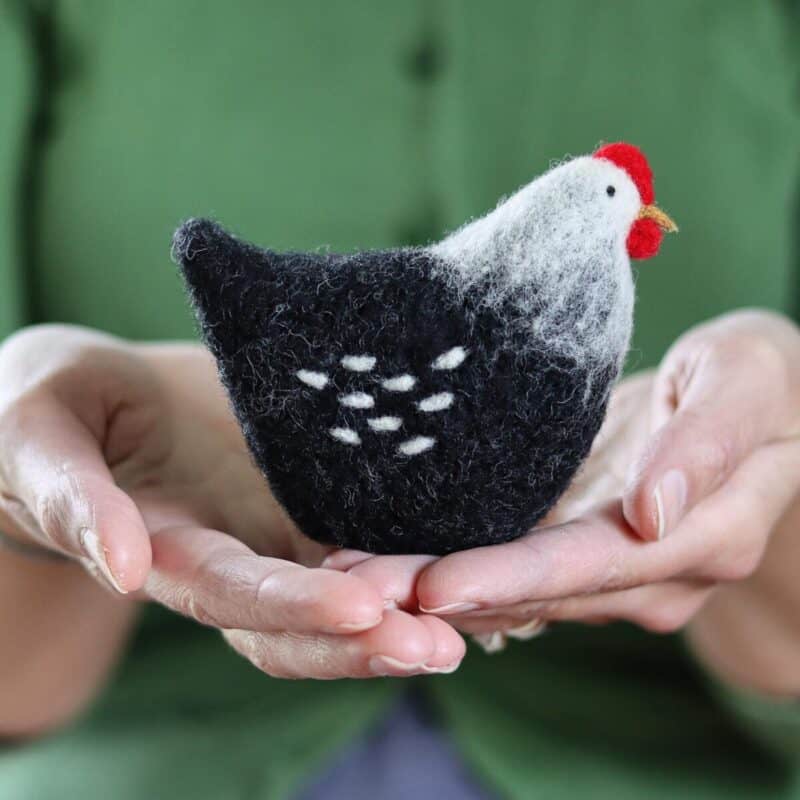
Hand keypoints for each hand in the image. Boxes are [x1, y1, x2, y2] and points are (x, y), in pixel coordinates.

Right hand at [0, 325, 463, 679]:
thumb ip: (73, 500)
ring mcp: (270, 534)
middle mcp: (228, 561)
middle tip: (442, 642)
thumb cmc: (51, 410)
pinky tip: (465, 559)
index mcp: (165, 553)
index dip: (292, 605)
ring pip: (341, 590)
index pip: (232, 594)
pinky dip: (408, 558)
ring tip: (475, 618)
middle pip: (299, 620)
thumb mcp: (40, 441)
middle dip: (367, 638)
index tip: (362, 606)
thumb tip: (121, 569)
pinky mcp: (302, 500)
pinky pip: (359, 536)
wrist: (98, 395)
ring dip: (404, 611)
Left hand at [326, 311, 799, 692]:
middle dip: (439, 594)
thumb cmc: (758, 380)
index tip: (430, 585)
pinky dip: (447, 569)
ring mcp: (609, 568)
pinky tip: (387, 559)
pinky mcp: (578, 547)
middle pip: (533, 593)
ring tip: (345, 575)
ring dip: (427, 588)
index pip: (589, 566)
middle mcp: (650, 572)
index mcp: (700, 538)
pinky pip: (509, 570)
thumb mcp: (745, 383)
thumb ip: (709, 443)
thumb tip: (655, 510)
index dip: (509, 578)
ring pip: (511, 592)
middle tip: (348, 587)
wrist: (755, 402)